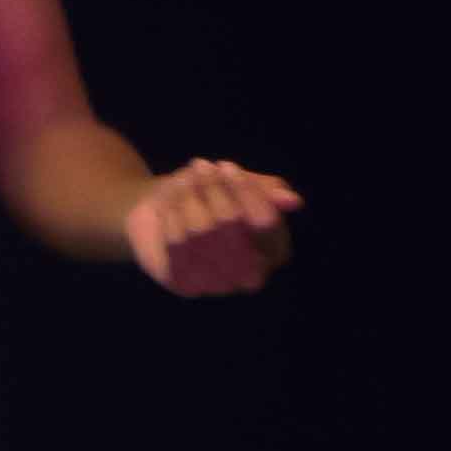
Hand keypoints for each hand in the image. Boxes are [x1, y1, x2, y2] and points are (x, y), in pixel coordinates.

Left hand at [124, 157, 300, 296]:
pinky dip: (170, 216)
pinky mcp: (185, 284)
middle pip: (230, 223)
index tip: (226, 166)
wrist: (157, 210)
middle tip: (199, 167)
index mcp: (275, 250)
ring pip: (200, 230)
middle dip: (212, 188)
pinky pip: (175, 243)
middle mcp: (251, 275)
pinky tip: (168, 206)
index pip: (266, 223)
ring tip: (182, 183)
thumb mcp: (239, 183)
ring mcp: (217, 284)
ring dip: (188, 197)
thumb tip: (293, 201)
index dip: (246, 191)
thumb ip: (267, 191)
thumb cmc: (208, 195)